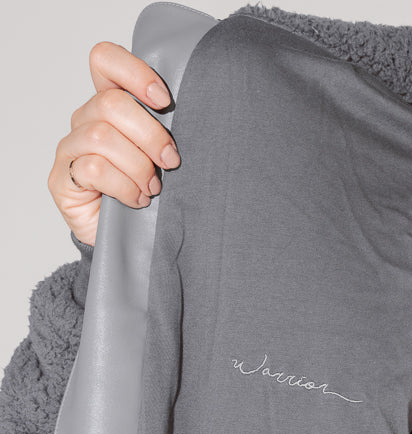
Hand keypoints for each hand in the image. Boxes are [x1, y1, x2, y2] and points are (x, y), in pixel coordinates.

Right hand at [47, 40, 180, 247]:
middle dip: (150, 135)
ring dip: (138, 166)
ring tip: (153, 189)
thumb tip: (195, 115)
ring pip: (102, 137)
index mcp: (108, 105)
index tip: (164, 100)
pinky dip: (124, 187)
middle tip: (171, 162)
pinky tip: (137, 201)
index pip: (105, 61)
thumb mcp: (161, 156)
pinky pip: (94, 169)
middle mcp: (84, 120)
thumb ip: (164, 131)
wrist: (127, 239)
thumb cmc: (148, 192)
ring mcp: (70, 149)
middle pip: (110, 104)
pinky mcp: (61, 179)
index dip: (134, 73)